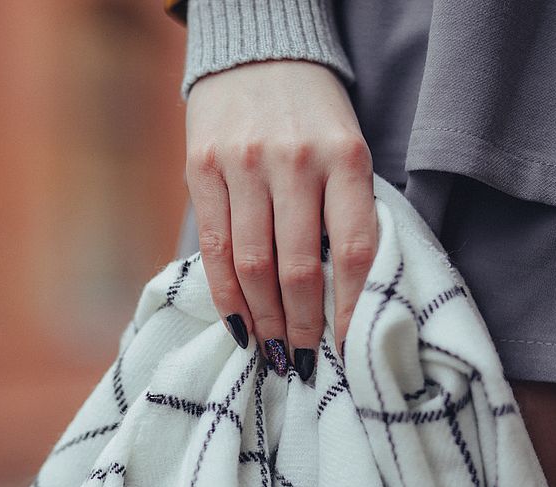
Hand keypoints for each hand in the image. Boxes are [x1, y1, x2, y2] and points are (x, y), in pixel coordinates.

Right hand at [185, 60, 376, 379]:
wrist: (258, 54)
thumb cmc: (311, 117)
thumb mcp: (345, 151)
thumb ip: (342, 212)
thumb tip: (336, 298)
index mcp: (345, 157)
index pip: (353, 251)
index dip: (352, 309)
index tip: (350, 349)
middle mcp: (294, 161)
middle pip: (298, 268)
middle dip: (301, 327)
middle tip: (305, 363)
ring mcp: (243, 165)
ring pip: (252, 264)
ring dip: (263, 320)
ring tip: (274, 352)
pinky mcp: (202, 168)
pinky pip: (212, 246)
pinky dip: (226, 295)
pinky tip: (238, 324)